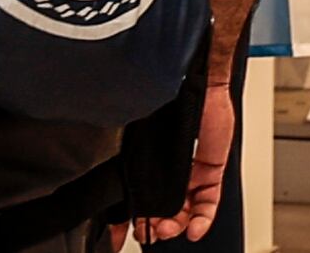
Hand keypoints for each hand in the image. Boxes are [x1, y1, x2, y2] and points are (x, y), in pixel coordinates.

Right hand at [135, 74, 233, 242]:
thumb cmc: (166, 89)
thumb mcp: (138, 126)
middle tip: (148, 232)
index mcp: (149, 155)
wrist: (195, 77)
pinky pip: (209, 200)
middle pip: (163, 205)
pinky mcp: (211, 168)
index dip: (131, 214)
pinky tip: (196, 229)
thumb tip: (97, 165)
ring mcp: (191, 168)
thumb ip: (126, 148)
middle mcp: (170, 164)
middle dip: (155, 223)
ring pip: (185, 208)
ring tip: (167, 229)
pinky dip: (203, 218)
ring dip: (177, 223)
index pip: (139, 192)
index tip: (120, 232)